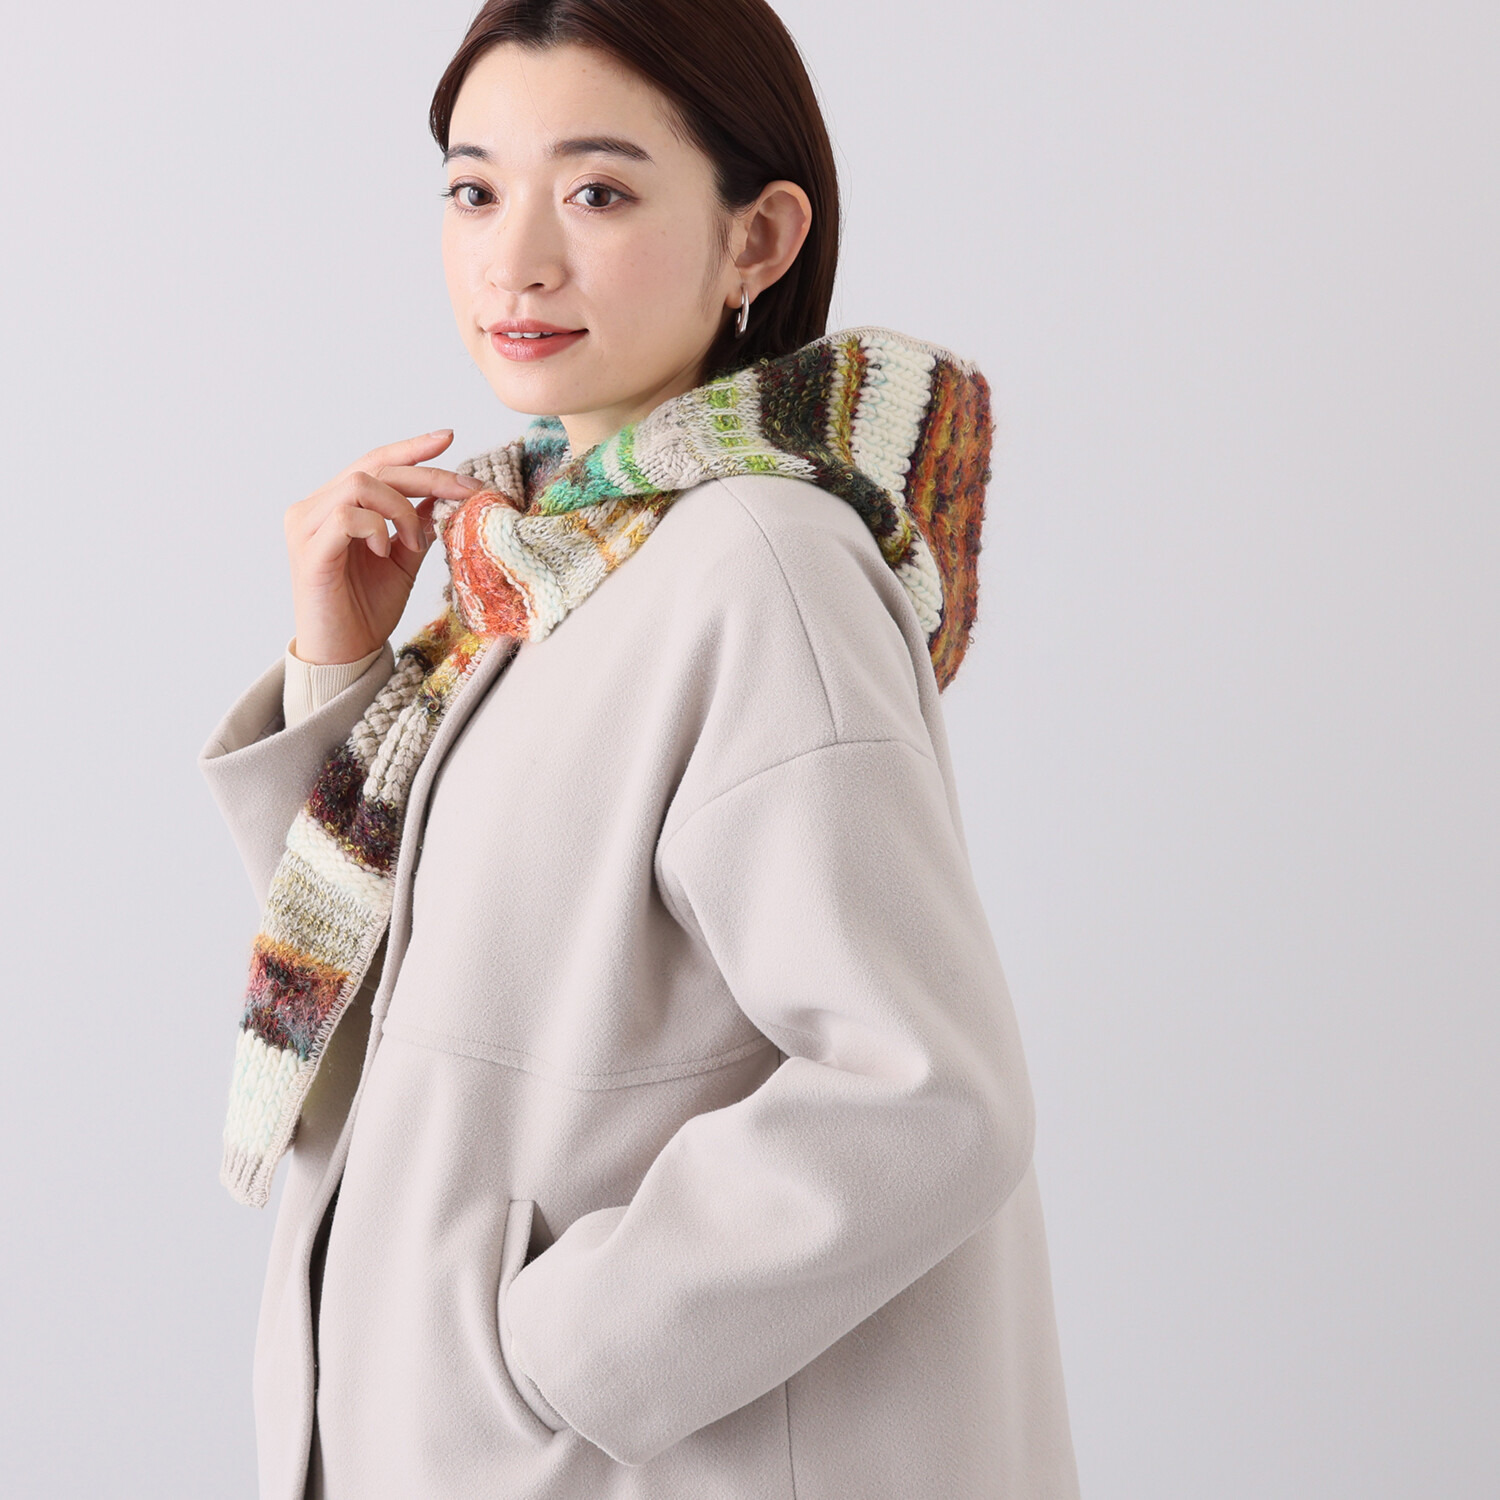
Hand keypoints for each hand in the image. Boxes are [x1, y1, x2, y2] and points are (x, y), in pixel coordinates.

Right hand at [285, 429, 484, 664]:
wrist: (345, 654)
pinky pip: (346, 516)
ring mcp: (306, 527)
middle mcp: (314, 508)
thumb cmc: (367, 608)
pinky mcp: (309, 551)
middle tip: (465, 489)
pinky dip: (376, 527)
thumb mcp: (403, 559)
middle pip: (374, 468)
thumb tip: (442, 493)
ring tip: (413, 542)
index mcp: (335, 506)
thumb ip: (415, 524)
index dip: (411, 448)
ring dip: (399, 508)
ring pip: (359, 483)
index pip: (374, 462)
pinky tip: (384, 550)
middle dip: (427, 475)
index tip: (449, 437)